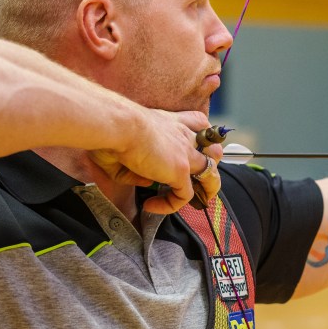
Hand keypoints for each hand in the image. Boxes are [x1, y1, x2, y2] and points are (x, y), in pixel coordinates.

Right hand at [87, 109, 222, 213]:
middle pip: (213, 149)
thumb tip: (147, 181)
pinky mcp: (181, 170)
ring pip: (211, 174)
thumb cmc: (113, 128)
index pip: (199, 124)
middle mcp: (184, 136)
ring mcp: (185, 154)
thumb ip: (136, 166)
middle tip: (193, 179)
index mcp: (172, 122)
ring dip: (204, 188)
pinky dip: (170, 205)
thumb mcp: (125, 144)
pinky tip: (151, 206)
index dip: (201, 136)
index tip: (192, 148)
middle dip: (210, 165)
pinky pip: (185, 196)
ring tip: (186, 198)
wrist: (119, 124)